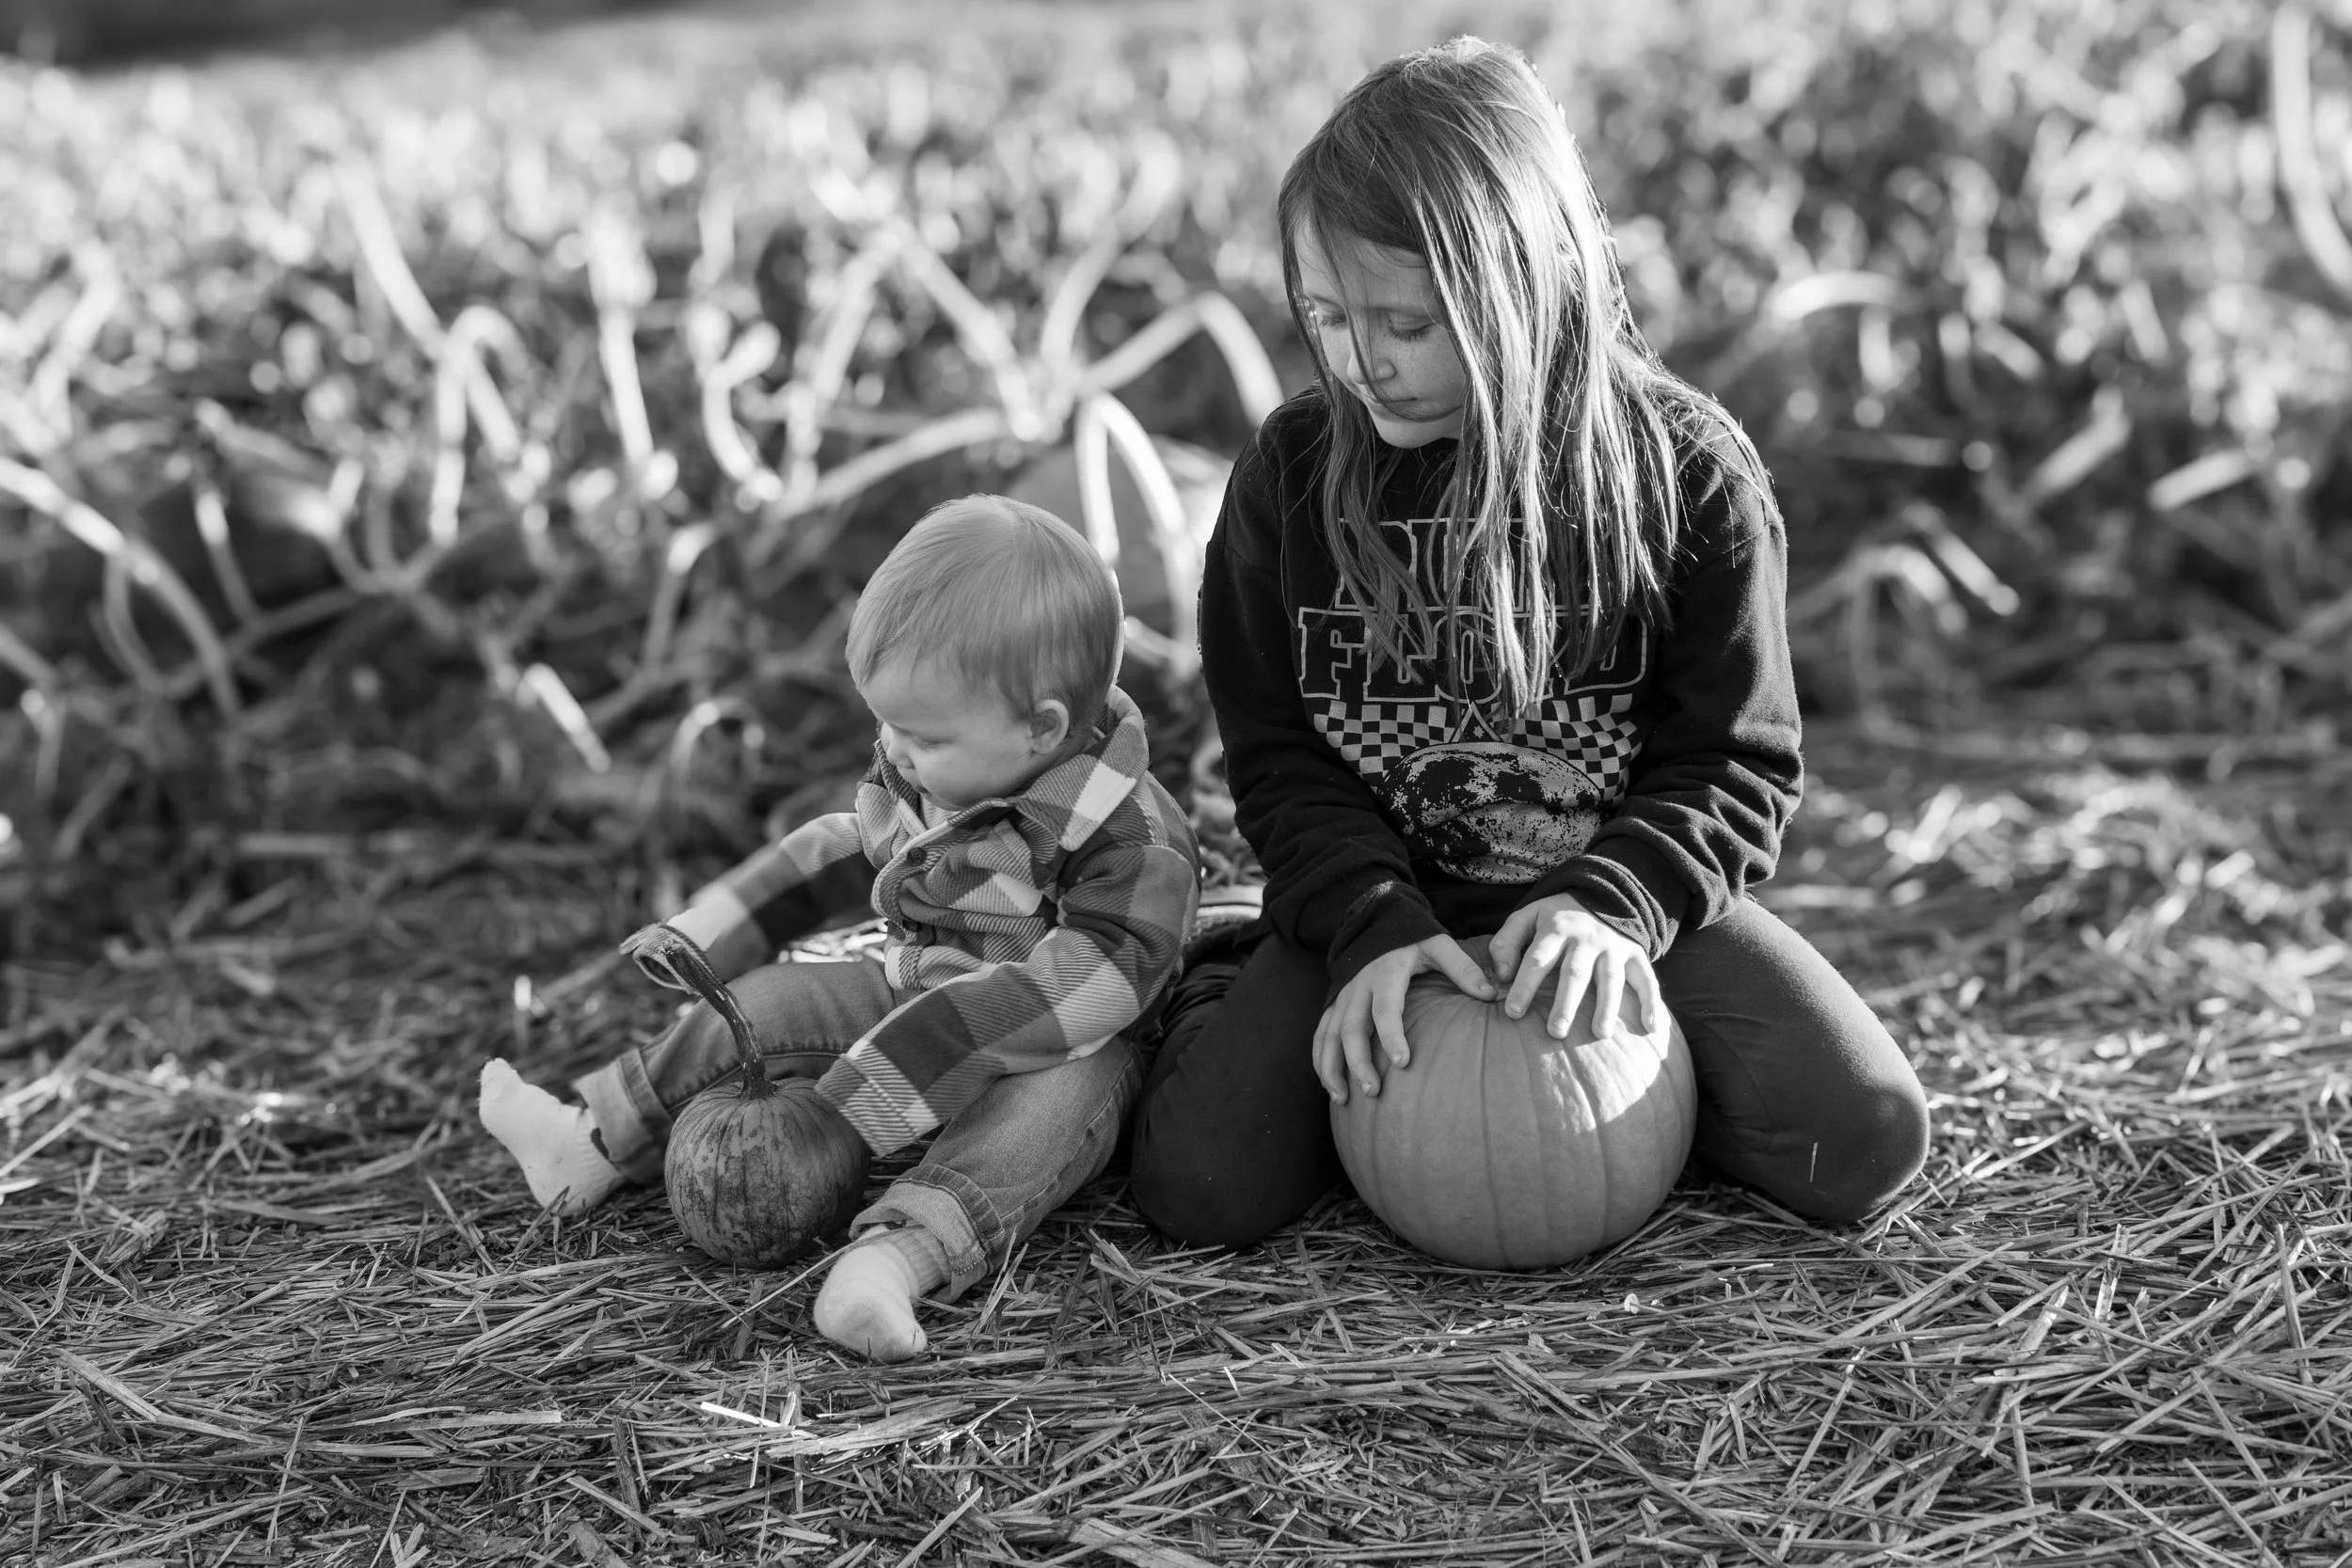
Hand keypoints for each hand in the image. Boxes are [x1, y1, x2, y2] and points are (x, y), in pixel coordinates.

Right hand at [1315, 935, 1496, 1103]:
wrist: (1379, 923)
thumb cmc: (1414, 939)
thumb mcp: (1439, 945)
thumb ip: (1463, 968)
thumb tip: (1492, 995)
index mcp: (1385, 973)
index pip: (1385, 1008)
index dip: (1391, 1035)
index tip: (1402, 1062)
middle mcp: (1358, 987)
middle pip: (1352, 1029)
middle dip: (1358, 1062)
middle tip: (1372, 1091)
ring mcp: (1342, 997)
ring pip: (1329, 1035)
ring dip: (1332, 1067)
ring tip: (1342, 1099)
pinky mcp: (1334, 1004)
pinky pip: (1321, 1034)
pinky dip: (1320, 1060)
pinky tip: (1330, 1085)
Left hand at [1486, 894, 1661, 1041]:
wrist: (1600, 893)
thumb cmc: (1555, 916)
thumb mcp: (1526, 917)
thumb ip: (1506, 943)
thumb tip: (1502, 976)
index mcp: (1556, 928)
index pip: (1537, 959)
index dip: (1524, 985)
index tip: (1513, 1012)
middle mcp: (1586, 938)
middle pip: (1574, 973)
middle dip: (1565, 1003)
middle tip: (1555, 1032)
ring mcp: (1613, 946)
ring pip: (1610, 979)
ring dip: (1607, 1007)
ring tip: (1600, 1034)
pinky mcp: (1635, 954)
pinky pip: (1646, 979)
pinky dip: (1652, 1003)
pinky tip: (1652, 1027)